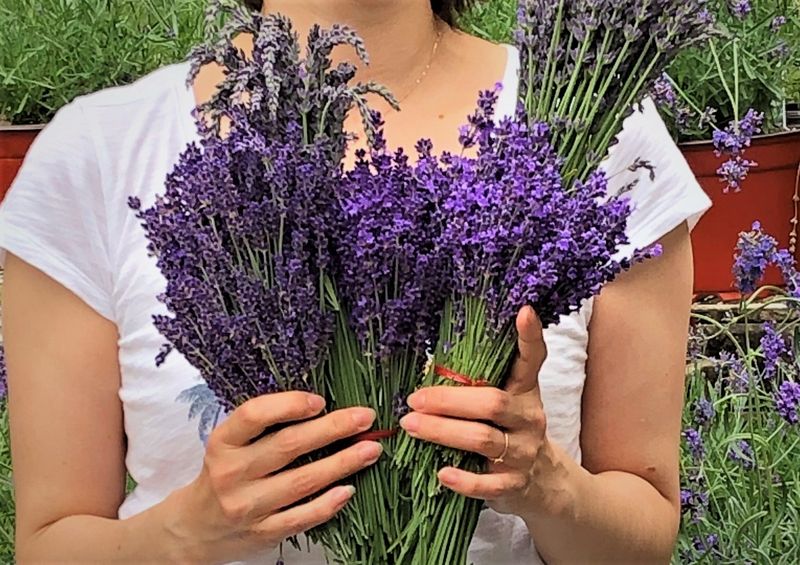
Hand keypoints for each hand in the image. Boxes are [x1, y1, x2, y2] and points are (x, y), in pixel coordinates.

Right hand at [166, 392, 381, 563]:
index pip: (254, 415)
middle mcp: (232, 473)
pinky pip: (302, 517)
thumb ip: (265, 427)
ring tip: (371, 449)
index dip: (289, 404)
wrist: (196, 528)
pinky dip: (328, 503)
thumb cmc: (224, 474)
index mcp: (223, 443)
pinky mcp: (263, 533)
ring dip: (342, 463)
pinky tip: (349, 490)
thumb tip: (322, 407)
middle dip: (333, 428)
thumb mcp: (230, 444)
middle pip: (288, 446)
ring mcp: (247, 506)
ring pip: (302, 481)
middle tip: (366, 418)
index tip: (320, 401)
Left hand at [399, 306, 563, 517]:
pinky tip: (441, 473)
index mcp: (525, 390)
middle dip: (448, 400)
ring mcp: (524, 452)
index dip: (529, 336)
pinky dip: (463, 480)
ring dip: (442, 432)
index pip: (532, 358)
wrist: (543, 482)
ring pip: (483, 439)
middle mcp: (529, 417)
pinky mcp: (515, 483)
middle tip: (414, 399)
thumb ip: (477, 385)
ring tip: (411, 426)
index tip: (523, 311)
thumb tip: (427, 366)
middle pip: (492, 402)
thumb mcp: (504, 402)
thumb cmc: (508, 431)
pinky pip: (487, 483)